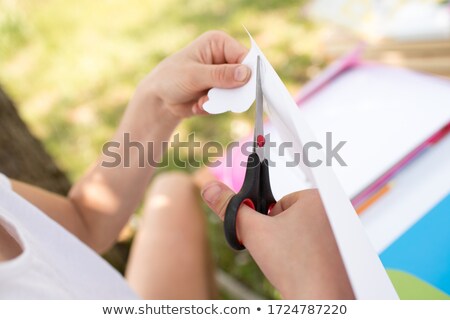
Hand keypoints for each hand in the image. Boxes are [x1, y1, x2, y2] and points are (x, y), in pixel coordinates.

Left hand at [139, 31, 250, 118]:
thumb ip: (220, 75)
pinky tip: (198, 104)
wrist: (160, 98)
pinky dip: (215, 107)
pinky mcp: (222, 91)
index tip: (247, 89)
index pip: (245, 56)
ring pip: (237, 92)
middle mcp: (224, 58)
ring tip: (201, 101)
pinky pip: (228, 102)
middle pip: (245, 76)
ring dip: (220, 101)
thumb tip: (246, 74)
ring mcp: (224, 76)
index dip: (250, 73)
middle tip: (215, 97)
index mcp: (219, 43)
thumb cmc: (171, 78)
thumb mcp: (195, 75)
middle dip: (231, 91)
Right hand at [201, 181, 354, 298]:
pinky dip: (308, 256)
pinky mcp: (346, 253)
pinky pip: (317, 248)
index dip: (269, 220)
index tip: (273, 237)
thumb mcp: (253, 232)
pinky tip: (305, 269)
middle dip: (281, 233)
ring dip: (293, 245)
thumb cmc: (295, 266)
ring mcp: (344, 233)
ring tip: (294, 262)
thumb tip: (210, 189)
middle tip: (282, 251)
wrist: (319, 300)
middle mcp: (336, 211)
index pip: (280, 202)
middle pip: (293, 217)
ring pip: (304, 233)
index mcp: (317, 198)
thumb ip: (230, 208)